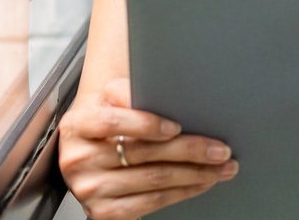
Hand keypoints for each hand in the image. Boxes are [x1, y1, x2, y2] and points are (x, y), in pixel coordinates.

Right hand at [58, 76, 239, 219]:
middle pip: (141, 154)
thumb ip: (127, 91)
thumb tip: (160, 91)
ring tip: (220, 167)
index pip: (112, 122)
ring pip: (152, 181)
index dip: (145, 124)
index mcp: (77, 125)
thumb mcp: (110, 97)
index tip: (177, 127)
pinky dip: (181, 193)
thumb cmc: (109, 116)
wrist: (92, 145)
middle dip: (188, 151)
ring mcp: (90, 190)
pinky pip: (150, 203)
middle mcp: (78, 160)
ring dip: (194, 174)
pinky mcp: (103, 213)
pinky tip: (199, 183)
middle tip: (220, 149)